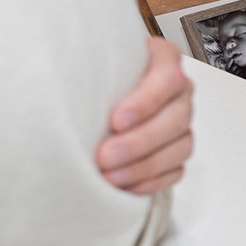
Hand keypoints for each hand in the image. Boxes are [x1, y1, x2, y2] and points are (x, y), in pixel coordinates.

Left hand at [96, 36, 193, 194]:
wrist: (88, 98)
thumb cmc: (90, 77)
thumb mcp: (87, 61)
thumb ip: (87, 68)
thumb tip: (65, 86)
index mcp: (163, 60)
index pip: (169, 78)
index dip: (145, 102)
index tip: (115, 121)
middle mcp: (178, 91)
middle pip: (177, 117)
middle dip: (139, 141)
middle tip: (105, 156)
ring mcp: (181, 123)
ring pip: (180, 146)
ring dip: (144, 166)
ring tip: (110, 177)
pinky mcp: (177, 151)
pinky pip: (175, 170)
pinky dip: (151, 182)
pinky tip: (124, 186)